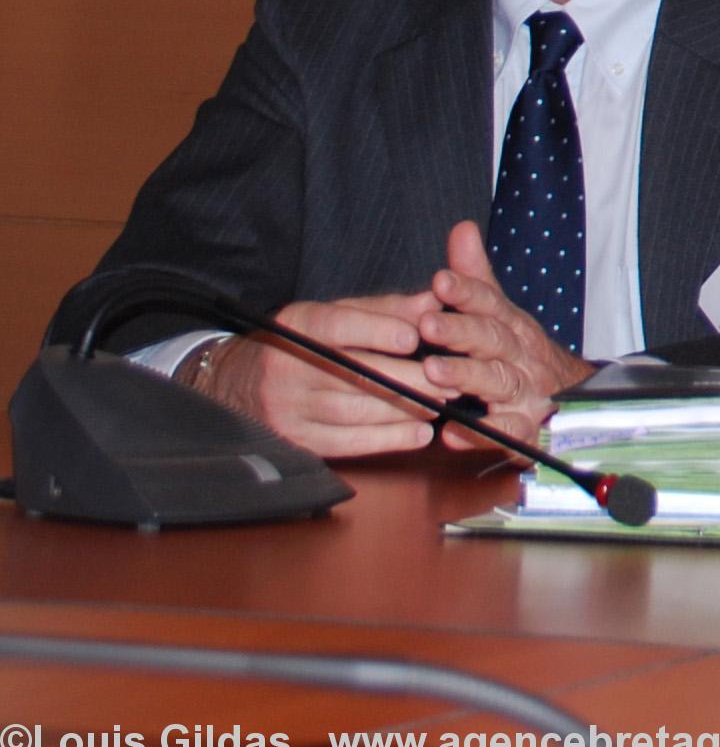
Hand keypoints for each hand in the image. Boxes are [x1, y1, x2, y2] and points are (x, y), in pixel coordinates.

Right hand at [201, 293, 443, 457]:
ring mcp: (290, 408)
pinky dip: (390, 439)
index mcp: (297, 326)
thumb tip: (433, 303)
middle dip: (412, 379)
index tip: (416, 338)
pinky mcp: (297, 441)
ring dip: (407, 410)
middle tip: (453, 379)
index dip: (378, 331)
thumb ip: (384, 309)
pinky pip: (349, 443)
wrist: (238, 384)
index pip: (338, 327)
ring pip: (358, 411)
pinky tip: (421, 433)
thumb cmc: (301, 342)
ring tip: (443, 403)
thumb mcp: (332, 314)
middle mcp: (289, 367)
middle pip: (356, 374)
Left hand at [416, 221, 596, 445]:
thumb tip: (461, 229)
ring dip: (467, 376)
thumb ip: (477, 278)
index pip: (490, 303)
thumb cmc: (523, 357)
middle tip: (428, 323)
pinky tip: (451, 433)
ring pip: (499, 381)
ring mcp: (527, 393)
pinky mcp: (527, 430)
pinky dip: (481, 434)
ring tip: (432, 371)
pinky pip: (507, 433)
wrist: (576, 404)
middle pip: (494, 339)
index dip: (467, 292)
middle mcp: (521, 356)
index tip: (439, 281)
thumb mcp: (502, 316)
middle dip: (461, 331)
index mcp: (512, 327)